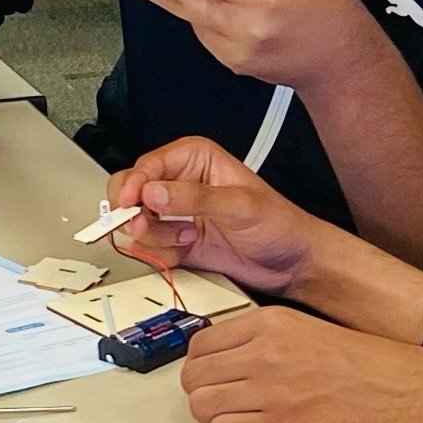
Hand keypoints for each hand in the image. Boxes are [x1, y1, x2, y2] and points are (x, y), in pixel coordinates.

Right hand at [110, 140, 329, 300]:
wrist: (293, 263)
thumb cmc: (279, 224)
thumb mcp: (240, 205)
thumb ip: (195, 198)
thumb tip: (154, 192)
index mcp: (195, 159)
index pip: (148, 166)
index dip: (133, 184)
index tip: (129, 203)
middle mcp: (181, 184)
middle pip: (131, 192)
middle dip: (136, 212)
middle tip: (145, 224)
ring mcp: (176, 214)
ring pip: (137, 223)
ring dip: (156, 236)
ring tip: (188, 236)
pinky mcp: (176, 242)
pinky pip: (150, 249)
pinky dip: (163, 254)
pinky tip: (190, 249)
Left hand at [180, 310, 422, 422]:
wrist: (408, 391)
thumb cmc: (370, 363)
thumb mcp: (310, 329)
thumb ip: (266, 337)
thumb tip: (230, 356)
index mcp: (270, 323)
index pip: (201, 344)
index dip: (202, 364)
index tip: (214, 373)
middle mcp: (263, 354)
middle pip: (194, 376)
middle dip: (202, 390)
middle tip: (221, 398)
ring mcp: (269, 392)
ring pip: (202, 406)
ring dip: (212, 415)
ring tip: (234, 417)